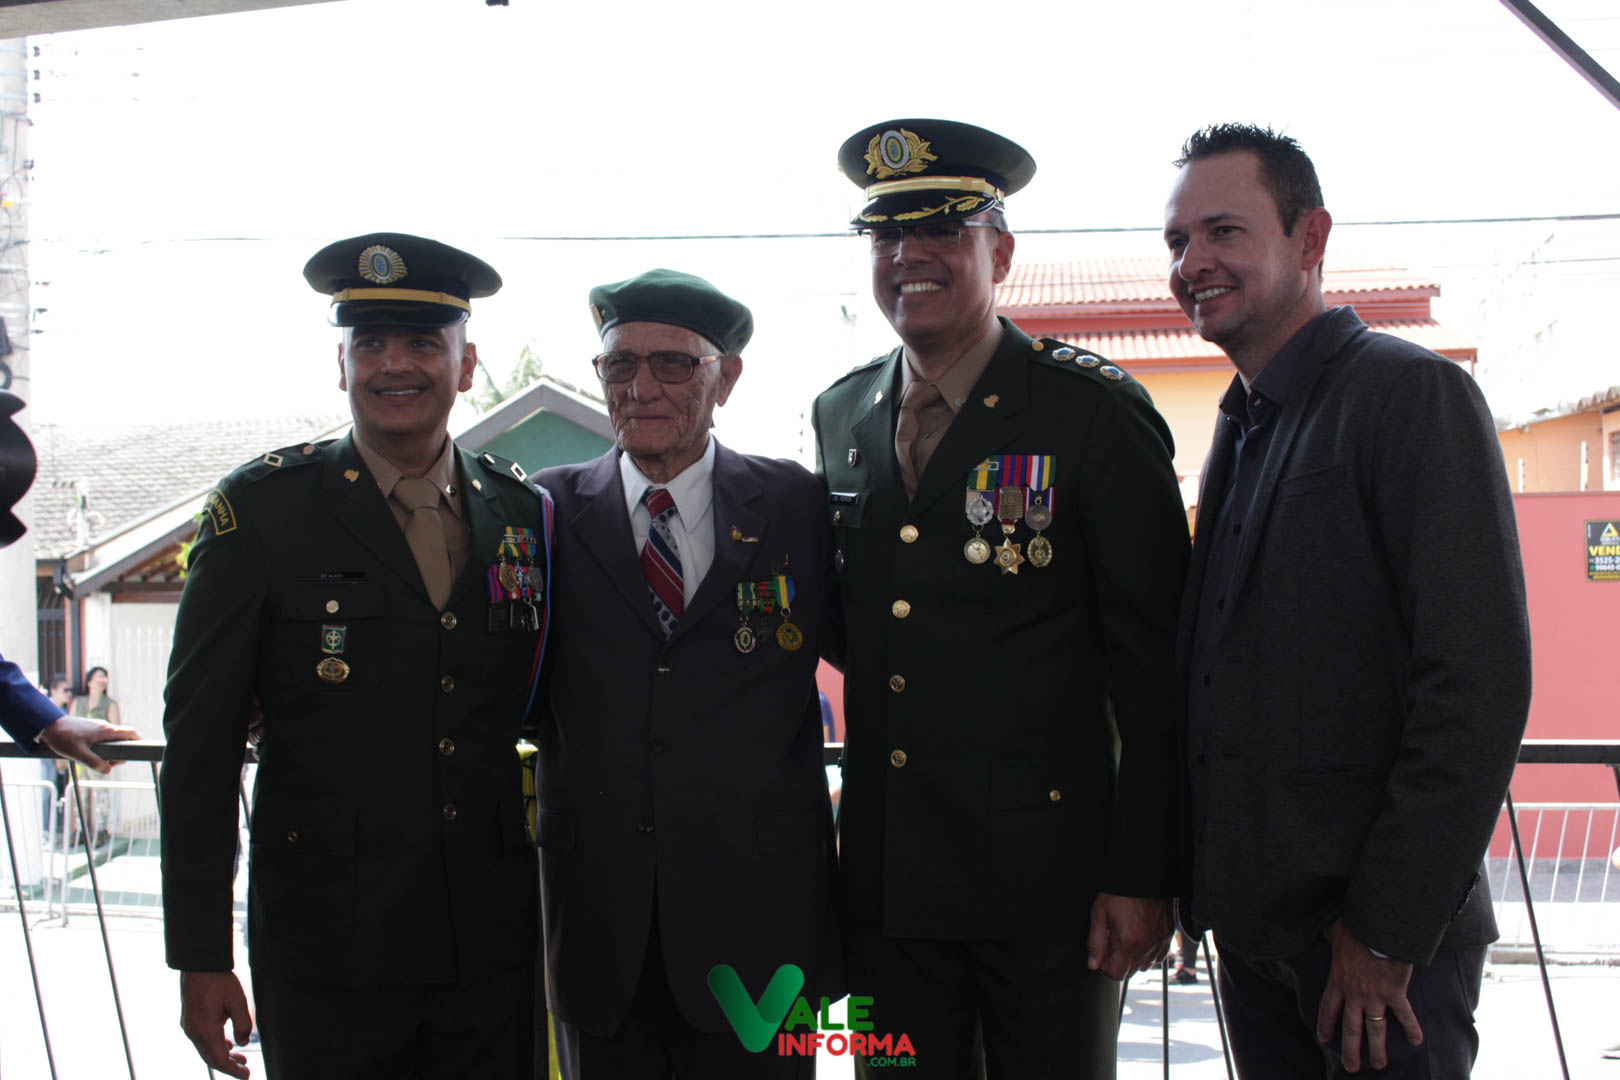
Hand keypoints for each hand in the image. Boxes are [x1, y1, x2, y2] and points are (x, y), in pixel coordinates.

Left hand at [37, 715, 138, 773]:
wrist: (48, 726)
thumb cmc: (64, 738)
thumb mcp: (79, 754)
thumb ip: (95, 763)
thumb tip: (109, 769)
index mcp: (106, 731)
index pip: (130, 732)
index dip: (138, 741)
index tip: (141, 750)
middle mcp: (104, 727)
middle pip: (122, 738)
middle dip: (121, 751)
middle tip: (113, 763)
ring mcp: (97, 727)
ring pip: (112, 739)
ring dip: (111, 750)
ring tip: (99, 761)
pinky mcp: (90, 729)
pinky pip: (103, 738)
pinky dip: (103, 747)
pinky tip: (90, 754)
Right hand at [179, 970, 252, 1078]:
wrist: (198, 964)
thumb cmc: (219, 981)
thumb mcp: (238, 1002)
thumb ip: (243, 1025)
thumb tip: (243, 1044)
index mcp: (205, 1030)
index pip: (218, 1060)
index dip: (233, 1071)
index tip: (246, 1076)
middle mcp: (193, 1032)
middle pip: (210, 1058)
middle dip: (228, 1066)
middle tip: (245, 1069)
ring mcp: (189, 1027)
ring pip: (205, 1049)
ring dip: (221, 1056)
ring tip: (239, 1058)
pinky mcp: (189, 1020)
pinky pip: (201, 1040)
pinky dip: (214, 1045)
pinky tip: (227, 1044)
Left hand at [1086, 893, 1172, 979]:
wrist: (1146, 874)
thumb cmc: (1121, 891)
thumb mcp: (1100, 913)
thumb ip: (1095, 941)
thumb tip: (1093, 963)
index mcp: (1128, 943)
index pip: (1115, 973)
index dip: (1104, 966)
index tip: (1101, 952)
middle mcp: (1147, 947)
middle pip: (1129, 972)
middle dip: (1117, 962)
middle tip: (1111, 942)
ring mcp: (1160, 942)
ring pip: (1144, 966)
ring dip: (1132, 959)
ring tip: (1125, 939)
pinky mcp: (1168, 936)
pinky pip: (1158, 957)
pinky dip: (1147, 953)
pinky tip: (1139, 938)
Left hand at [1315, 918, 1422, 1071]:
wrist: (1378, 929)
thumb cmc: (1355, 927)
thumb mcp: (1335, 930)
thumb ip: (1330, 933)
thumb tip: (1323, 924)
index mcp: (1338, 980)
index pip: (1328, 1008)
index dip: (1326, 1024)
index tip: (1324, 1039)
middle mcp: (1354, 994)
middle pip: (1351, 1028)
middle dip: (1350, 1050)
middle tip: (1351, 1067)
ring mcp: (1374, 996)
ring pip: (1375, 1029)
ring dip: (1377, 1050)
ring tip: (1378, 1065)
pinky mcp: (1395, 993)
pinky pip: (1404, 1015)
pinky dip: (1411, 1028)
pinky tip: (1416, 1042)